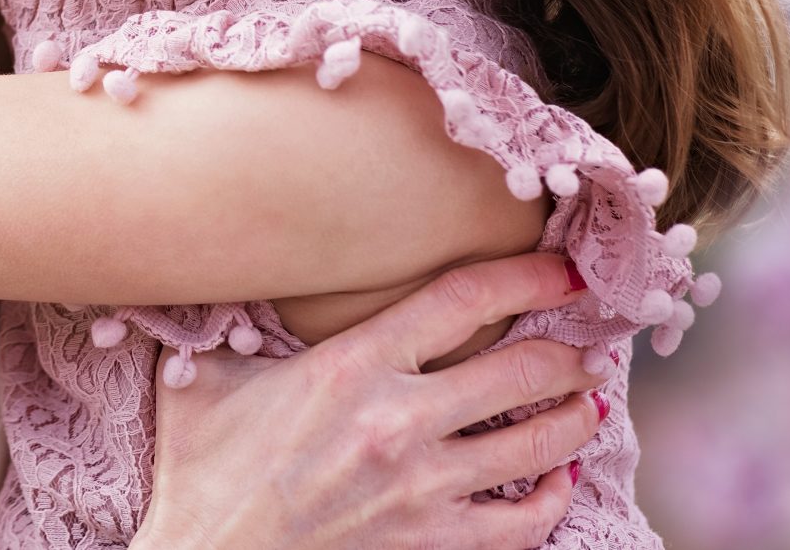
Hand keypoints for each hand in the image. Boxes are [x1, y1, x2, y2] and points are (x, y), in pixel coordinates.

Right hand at [133, 253, 600, 549]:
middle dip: (566, 353)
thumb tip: (221, 268)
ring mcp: (421, 490)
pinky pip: (521, 523)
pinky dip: (552, 497)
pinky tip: (559, 477)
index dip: (525, 278)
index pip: (461, 302)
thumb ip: (228, 321)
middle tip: (588, 341)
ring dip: (575, 417)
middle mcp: (397, 422)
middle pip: (517, 372)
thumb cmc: (199, 468)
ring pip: (534, 444)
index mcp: (350, 367)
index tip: (563, 269)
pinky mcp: (430, 544)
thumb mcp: (203, 374)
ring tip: (589, 399)